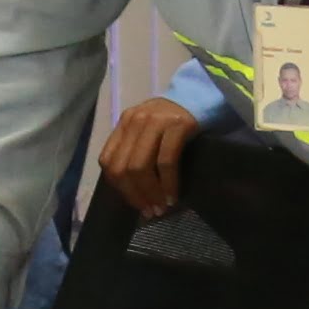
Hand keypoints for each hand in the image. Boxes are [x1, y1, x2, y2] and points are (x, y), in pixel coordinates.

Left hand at [97, 95, 197, 218]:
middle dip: (135, 195)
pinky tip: (173, 196)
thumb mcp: (147, 131)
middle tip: (150, 211)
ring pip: (141, 167)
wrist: (200, 97)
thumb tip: (133, 192)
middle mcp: (135, 121)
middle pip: (123, 168)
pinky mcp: (177, 125)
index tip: (136, 203)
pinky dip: (168, 184)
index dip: (119, 188)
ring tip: (161, 207)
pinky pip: (166, 162)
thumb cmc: (173, 121)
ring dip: (150, 193)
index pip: (108, 161)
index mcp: (124, 124)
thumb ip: (135, 151)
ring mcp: (155, 121)